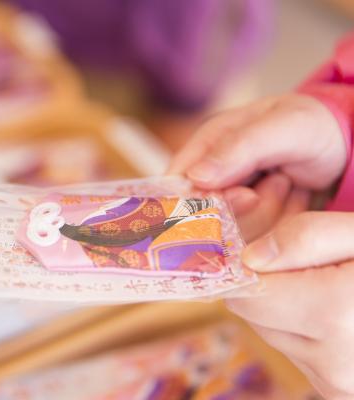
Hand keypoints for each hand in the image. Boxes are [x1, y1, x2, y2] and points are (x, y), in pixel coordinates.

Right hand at [168, 94, 345, 240]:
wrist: (344, 145)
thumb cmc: (312, 126)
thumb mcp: (283, 126)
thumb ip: (239, 148)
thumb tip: (194, 177)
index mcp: (203, 149)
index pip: (175, 188)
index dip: (200, 202)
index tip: (246, 195)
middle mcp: (208, 180)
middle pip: (204, 219)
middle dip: (250, 207)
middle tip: (282, 181)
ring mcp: (226, 206)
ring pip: (231, 235)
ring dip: (271, 213)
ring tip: (290, 183)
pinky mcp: (247, 226)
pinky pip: (255, 243)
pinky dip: (282, 224)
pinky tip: (295, 199)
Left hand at [226, 212, 353, 399]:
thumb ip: (307, 237)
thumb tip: (251, 258)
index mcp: (337, 313)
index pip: (246, 292)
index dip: (242, 263)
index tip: (254, 240)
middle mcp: (334, 363)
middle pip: (253, 314)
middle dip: (264, 280)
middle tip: (293, 253)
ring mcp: (339, 385)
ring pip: (272, 334)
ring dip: (282, 304)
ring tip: (322, 278)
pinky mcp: (343, 393)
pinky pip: (297, 352)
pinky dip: (302, 326)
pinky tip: (334, 304)